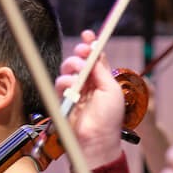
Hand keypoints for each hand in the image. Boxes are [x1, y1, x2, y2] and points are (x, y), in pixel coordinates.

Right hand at [55, 29, 125, 166]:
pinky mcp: (64, 98)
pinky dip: (65, 81)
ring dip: (73, 65)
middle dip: (81, 52)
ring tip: (79, 72)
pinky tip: (72, 85)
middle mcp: (88, 82)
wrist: (96, 138)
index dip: (91, 45)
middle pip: (80, 59)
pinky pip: (60, 82)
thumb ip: (101, 70)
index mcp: (102, 79)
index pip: (95, 58)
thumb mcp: (111, 90)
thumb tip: (95, 53)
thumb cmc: (109, 117)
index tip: (88, 35)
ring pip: (68, 68)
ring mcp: (76, 90)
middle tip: (83, 52)